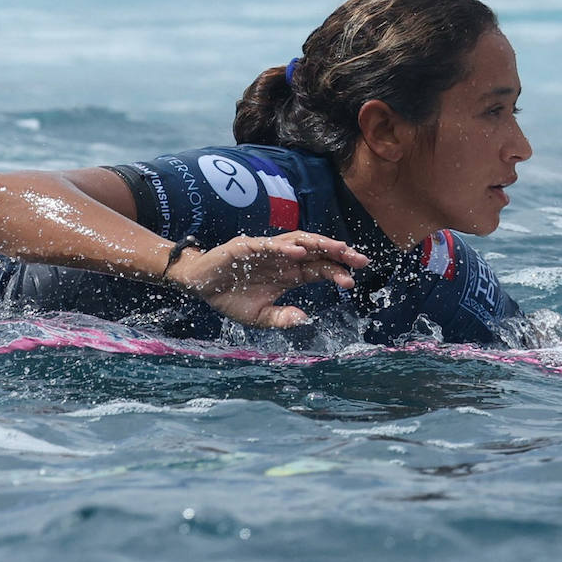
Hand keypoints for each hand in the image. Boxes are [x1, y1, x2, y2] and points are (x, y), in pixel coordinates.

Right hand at [166, 232, 369, 327]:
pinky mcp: (246, 247)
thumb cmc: (232, 298)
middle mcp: (283, 259)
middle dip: (338, 254)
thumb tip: (304, 319)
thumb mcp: (260, 317)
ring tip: (338, 247)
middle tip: (360, 259)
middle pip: (316, 252)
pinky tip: (299, 251)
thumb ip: (282, 317)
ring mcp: (266, 251)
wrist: (200, 286)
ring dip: (319, 244)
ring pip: (298, 242)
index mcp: (289, 274)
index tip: (352, 280)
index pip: (319, 269)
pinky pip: (268, 245)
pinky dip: (284, 247)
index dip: (336, 272)